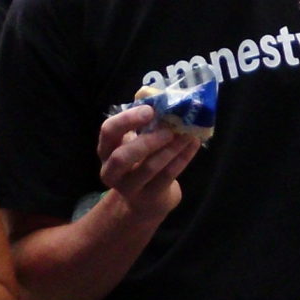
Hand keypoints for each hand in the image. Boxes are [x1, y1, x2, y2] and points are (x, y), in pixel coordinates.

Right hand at [96, 104, 200, 220]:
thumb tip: (166, 101)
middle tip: (169, 130)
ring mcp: (129, 188)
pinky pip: (167, 176)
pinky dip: (182, 158)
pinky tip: (193, 144)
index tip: (150, 110)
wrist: (146, 198)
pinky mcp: (150, 196)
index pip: (108, 131)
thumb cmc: (140, 160)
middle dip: (147, 142)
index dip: (127, 120)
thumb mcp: (135, 141)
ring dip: (171, 149)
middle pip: (122, 157)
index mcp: (106, 149)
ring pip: (148, 168)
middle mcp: (111, 170)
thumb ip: (144, 124)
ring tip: (187, 135)